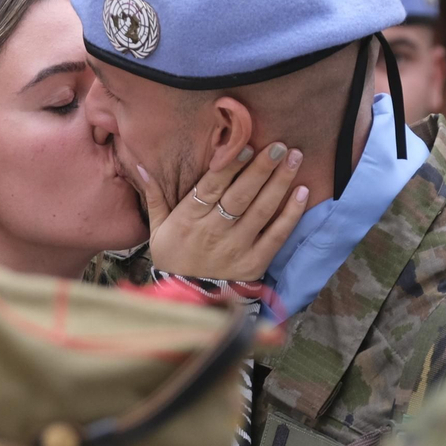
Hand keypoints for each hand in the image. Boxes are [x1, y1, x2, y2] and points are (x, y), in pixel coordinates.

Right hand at [143, 142, 308, 280]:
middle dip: (262, 167)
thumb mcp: (157, 229)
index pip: (212, 186)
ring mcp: (237, 247)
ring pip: (261, 209)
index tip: (245, 144)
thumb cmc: (173, 259)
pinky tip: (302, 192)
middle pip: (241, 194)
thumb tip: (142, 166)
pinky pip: (277, 234)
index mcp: (189, 218)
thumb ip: (154, 196)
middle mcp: (214, 231)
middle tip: (279, 145)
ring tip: (295, 157)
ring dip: (280, 182)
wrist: (186, 301)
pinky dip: (291, 214)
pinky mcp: (255, 262)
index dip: (230, 165)